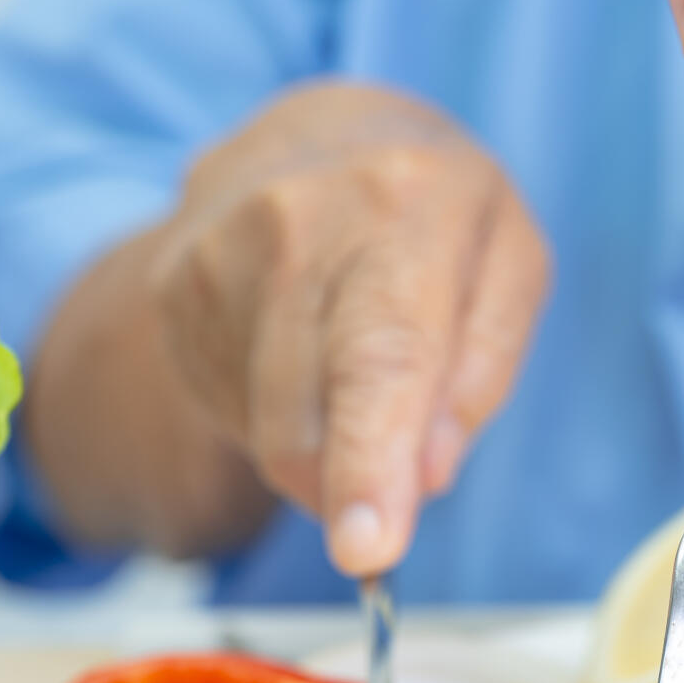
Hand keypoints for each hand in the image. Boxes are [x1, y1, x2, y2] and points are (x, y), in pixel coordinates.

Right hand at [150, 83, 549, 575]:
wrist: (321, 130)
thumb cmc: (438, 212)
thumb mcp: (509, 267)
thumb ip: (483, 373)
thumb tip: (426, 475)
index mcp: (406, 209)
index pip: (382, 360)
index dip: (371, 466)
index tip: (365, 552)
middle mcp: (296, 222)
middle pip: (305, 418)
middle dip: (348, 490)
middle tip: (389, 494)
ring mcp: (217, 254)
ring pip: (268, 432)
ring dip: (324, 447)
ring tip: (355, 368)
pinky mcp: (174, 290)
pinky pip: (233, 412)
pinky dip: (281, 416)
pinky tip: (305, 352)